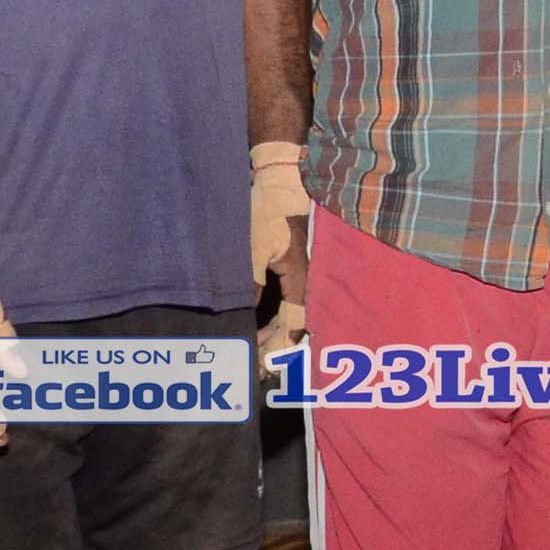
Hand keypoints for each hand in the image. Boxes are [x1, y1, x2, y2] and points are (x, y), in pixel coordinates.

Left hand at [250, 147, 315, 355]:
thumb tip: (244, 316)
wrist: (281, 182)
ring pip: (291, 316)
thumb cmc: (270, 212)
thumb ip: (250, 283)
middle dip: (276, 348)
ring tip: (256, 351)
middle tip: (256, 367)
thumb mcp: (255, 247)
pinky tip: (257, 325)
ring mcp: (299, 276)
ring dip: (274, 335)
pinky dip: (273, 318)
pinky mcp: (291, 268)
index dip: (278, 348)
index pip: (294, 326)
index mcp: (301, 280)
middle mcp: (305, 282)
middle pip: (295, 326)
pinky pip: (286, 302)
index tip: (262, 365)